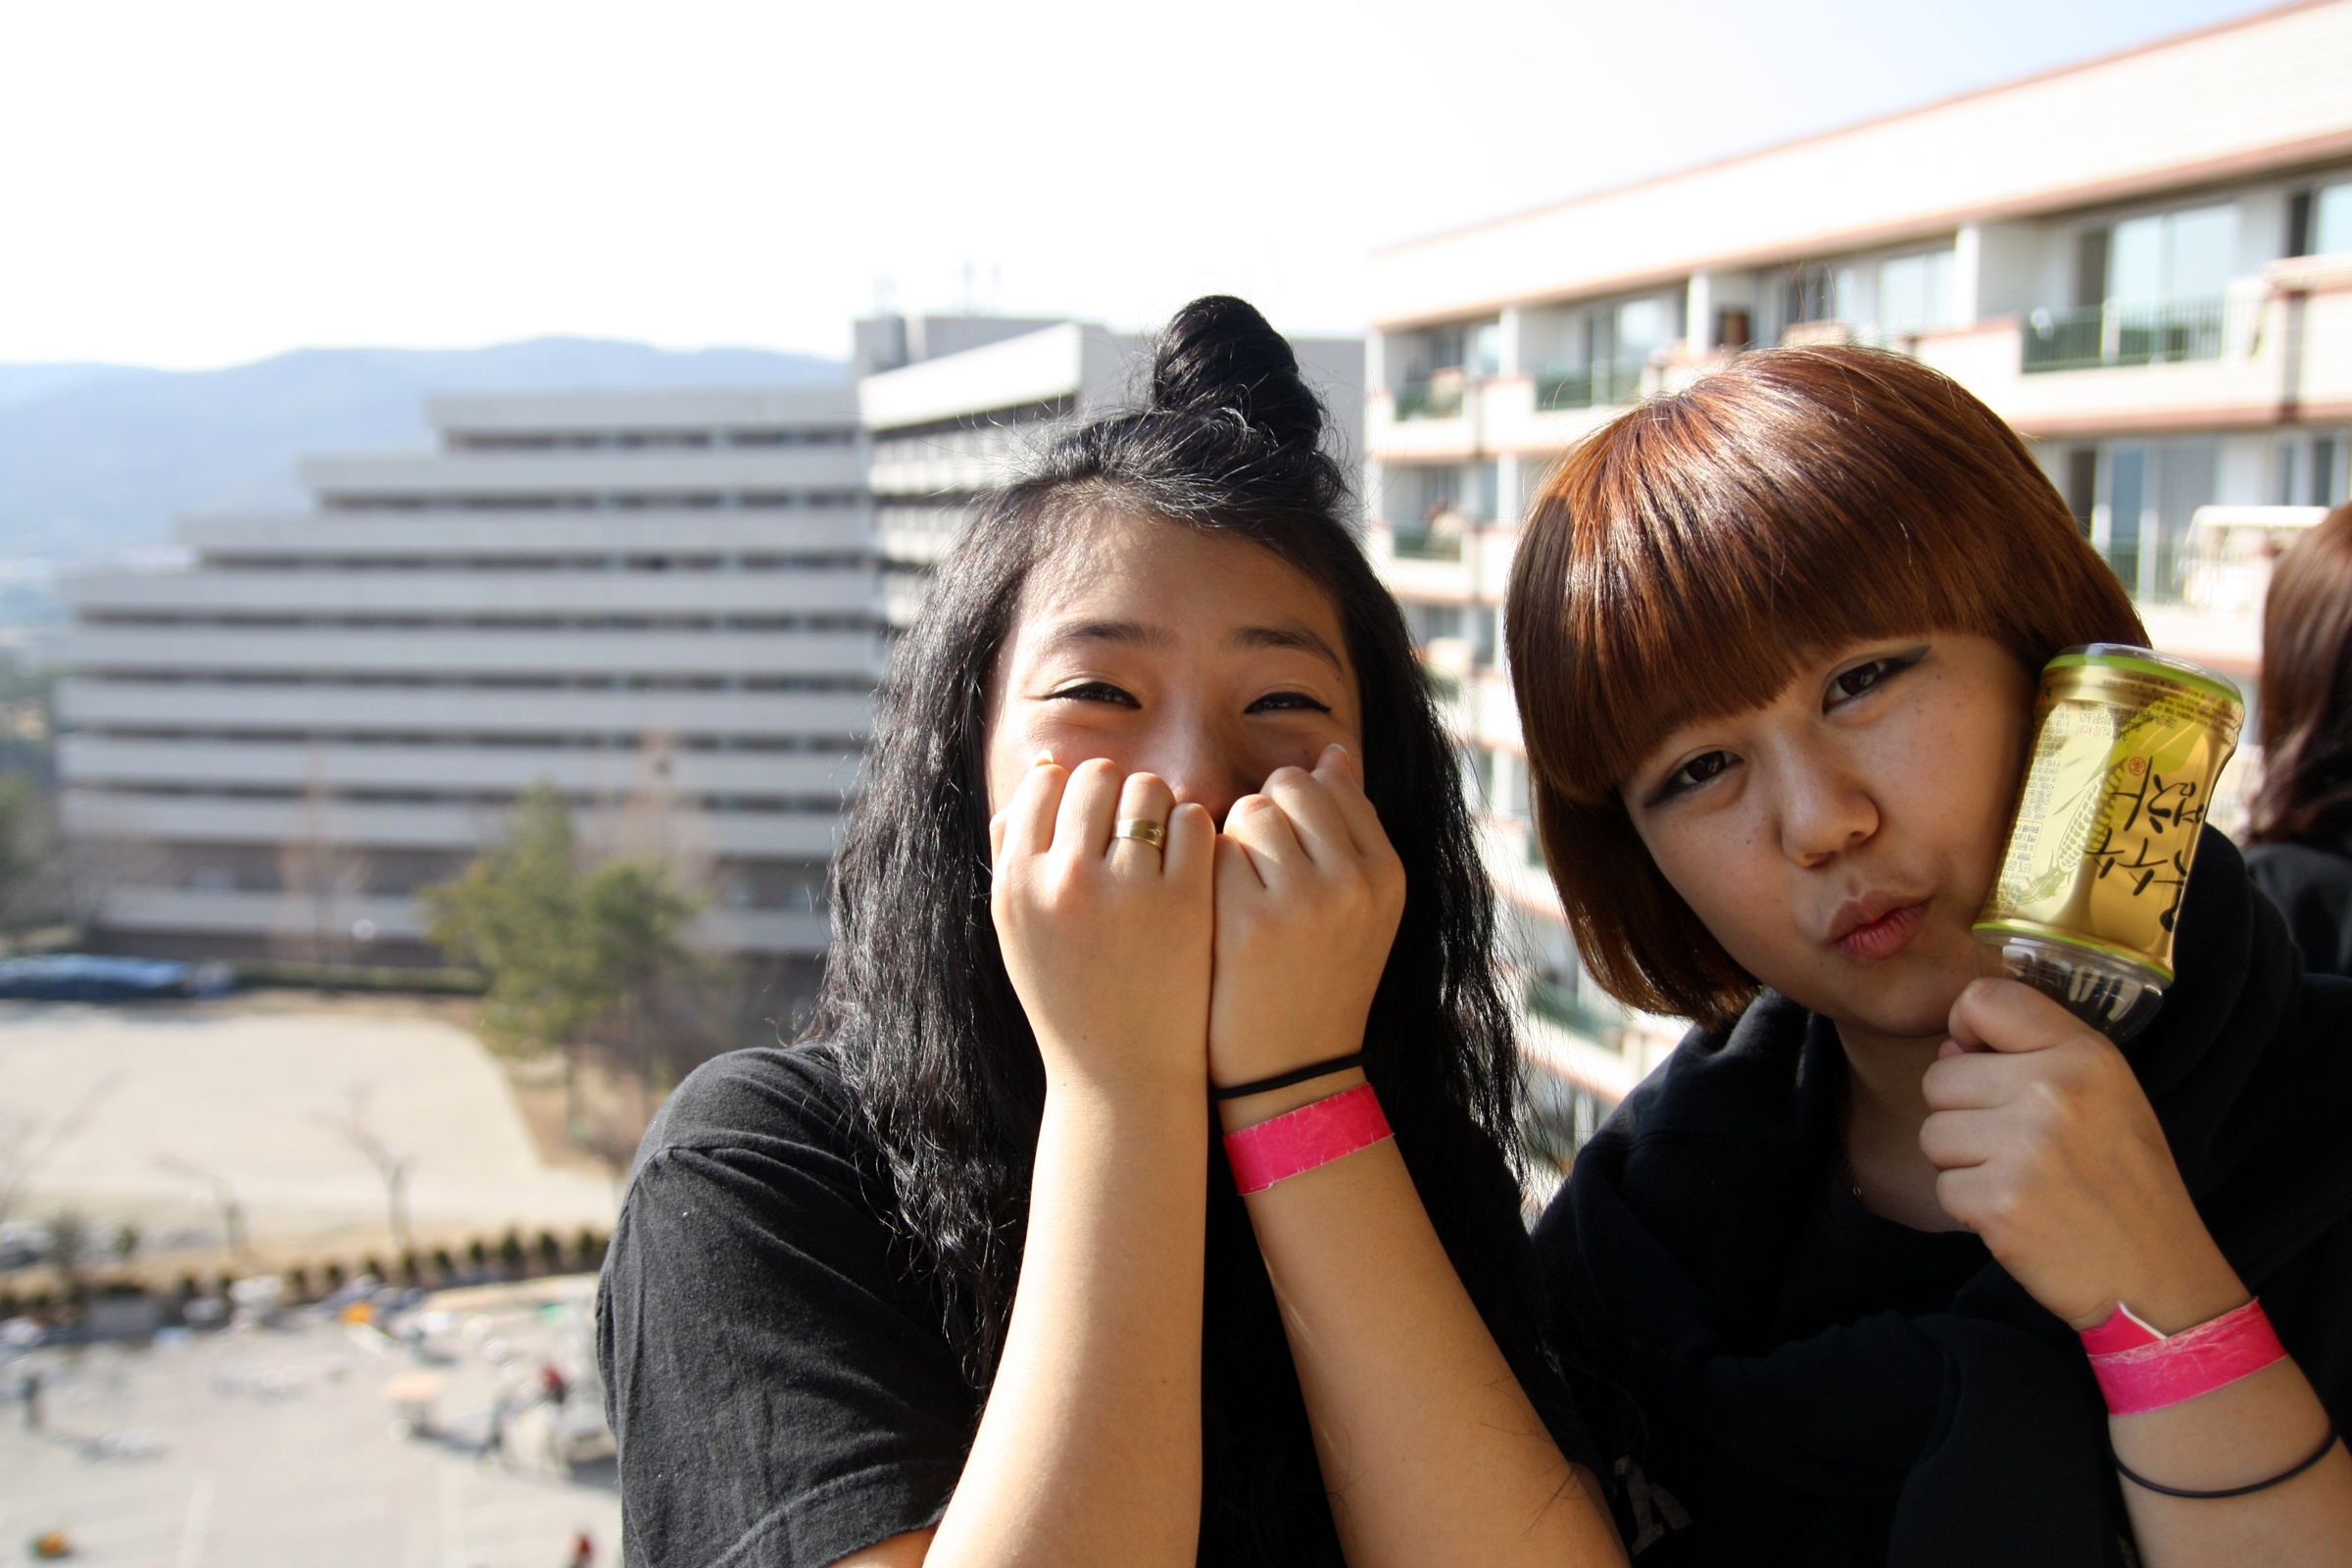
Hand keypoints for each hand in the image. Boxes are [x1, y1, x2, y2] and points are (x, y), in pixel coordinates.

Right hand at [991, 756, 1214, 1099]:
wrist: (1122, 1075)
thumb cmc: (1069, 995)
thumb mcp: (1018, 929)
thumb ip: (1017, 848)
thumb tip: (1046, 764)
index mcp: (1018, 884)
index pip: (1046, 782)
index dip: (1073, 790)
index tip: (1091, 819)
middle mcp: (1066, 881)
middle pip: (1099, 776)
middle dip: (1118, 793)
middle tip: (1131, 830)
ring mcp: (1128, 890)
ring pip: (1150, 789)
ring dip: (1160, 807)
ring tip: (1161, 847)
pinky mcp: (1186, 902)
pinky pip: (1195, 822)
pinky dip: (1196, 832)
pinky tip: (1192, 864)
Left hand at [1209, 744, 1405, 1093]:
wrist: (1291, 1074)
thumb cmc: (1315, 981)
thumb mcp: (1359, 907)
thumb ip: (1349, 828)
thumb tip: (1333, 751)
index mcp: (1387, 873)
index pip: (1331, 784)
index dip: (1293, 813)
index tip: (1285, 862)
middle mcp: (1355, 881)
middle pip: (1288, 787)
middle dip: (1262, 817)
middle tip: (1255, 876)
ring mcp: (1306, 900)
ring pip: (1249, 811)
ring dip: (1231, 843)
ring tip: (1236, 897)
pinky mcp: (1251, 921)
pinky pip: (1215, 849)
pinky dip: (1206, 875)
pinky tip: (1215, 916)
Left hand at [1920, 978, 2246, 1331]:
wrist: (2157, 1277)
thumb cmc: (2124, 1181)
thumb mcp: (2105, 1095)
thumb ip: (2032, 1055)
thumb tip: (1950, 1045)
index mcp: (2083, 1054)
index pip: (1982, 999)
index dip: (1968, 1031)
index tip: (1988, 1064)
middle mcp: (2053, 1090)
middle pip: (1940, 1076)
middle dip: (1964, 1115)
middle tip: (2020, 1149)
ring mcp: (2025, 1147)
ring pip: (1934, 1134)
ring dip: (1964, 1164)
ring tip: (2022, 1181)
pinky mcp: (2000, 1202)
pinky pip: (1945, 1187)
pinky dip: (1971, 1207)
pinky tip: (2019, 1216)